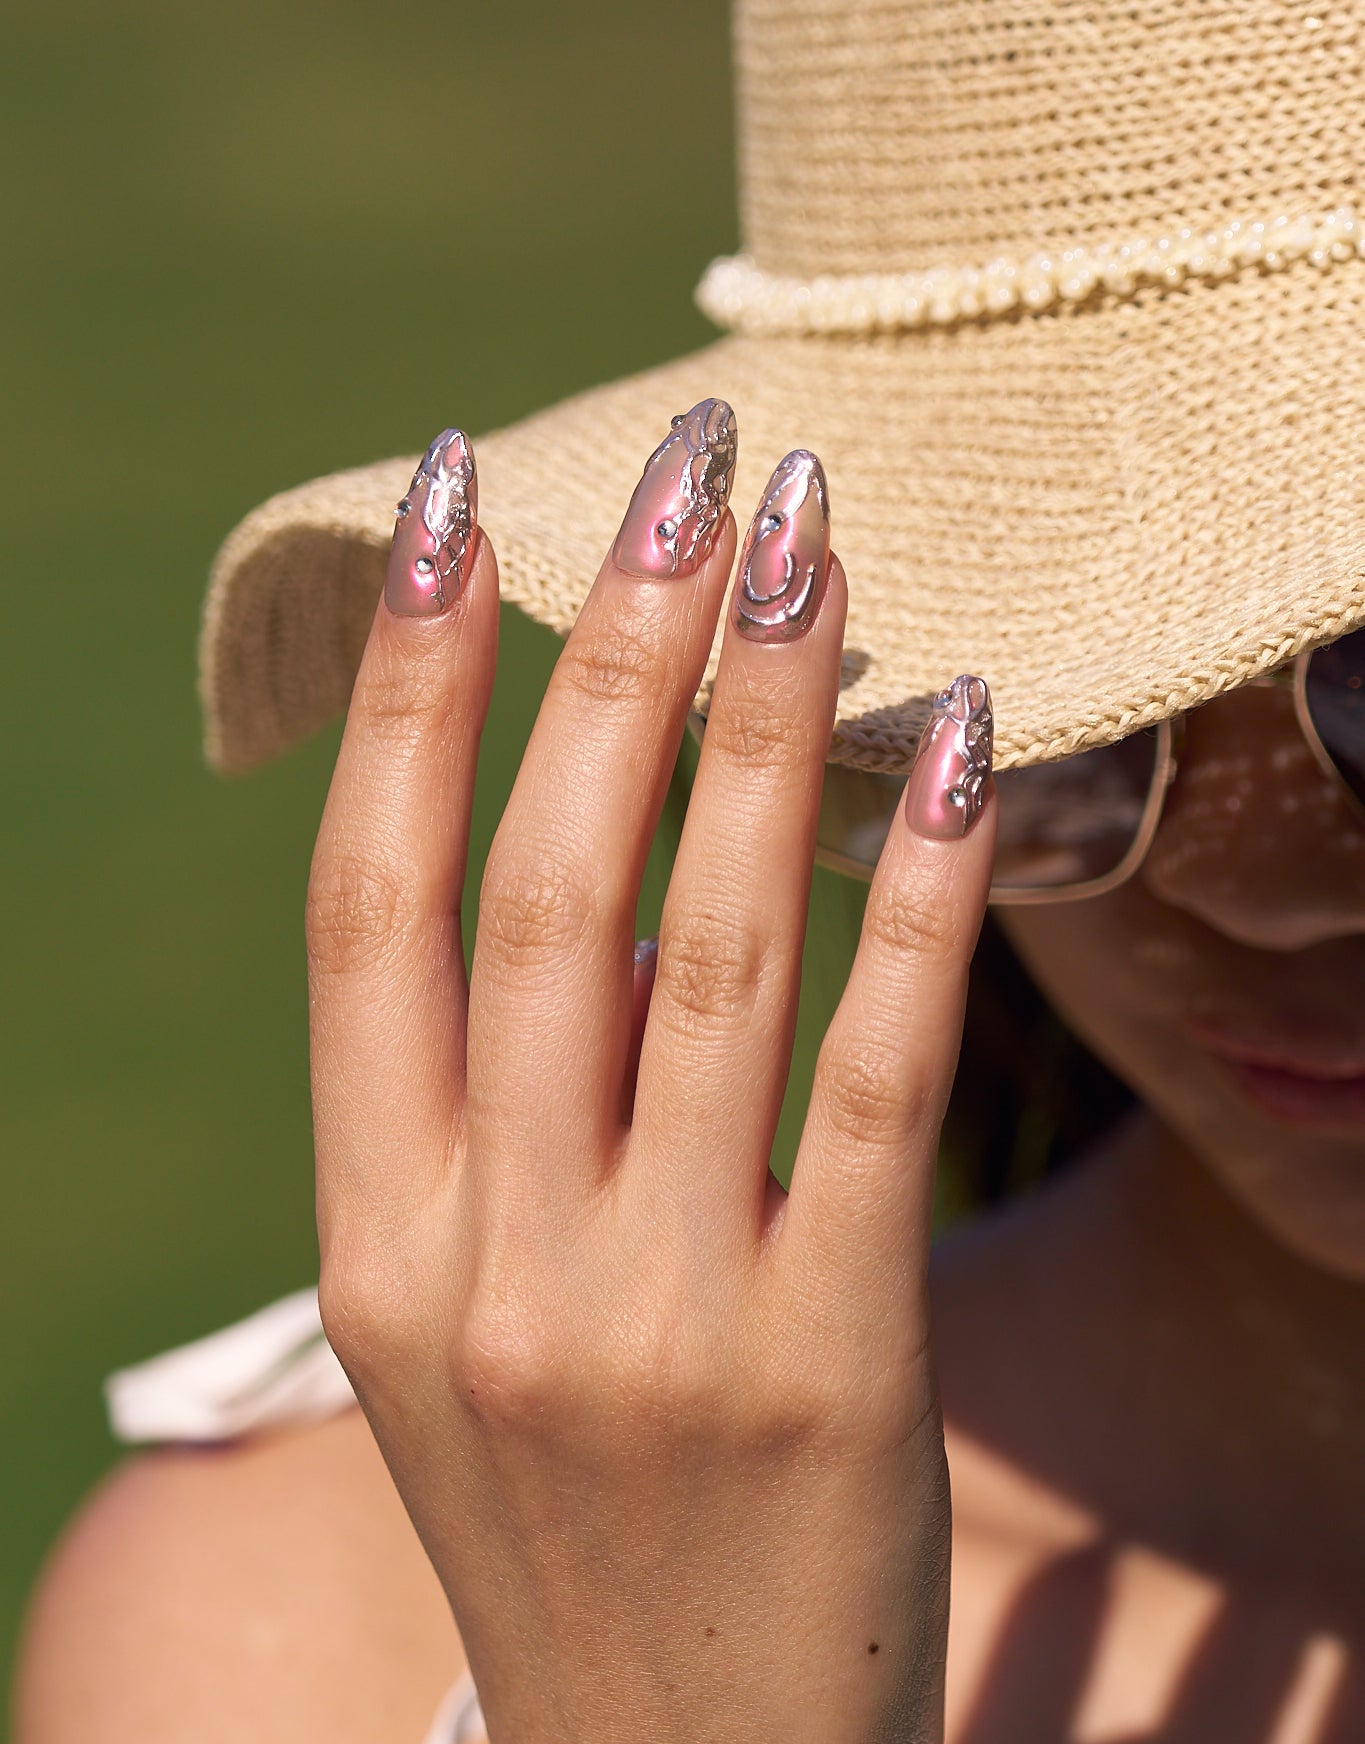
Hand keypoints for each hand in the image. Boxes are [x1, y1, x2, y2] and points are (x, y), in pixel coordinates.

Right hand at [307, 407, 995, 1743]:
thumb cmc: (572, 1518)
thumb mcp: (466, 1329)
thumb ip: (497, 1114)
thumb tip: (590, 873)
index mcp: (374, 1242)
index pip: (364, 905)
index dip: (398, 688)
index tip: (444, 504)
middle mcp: (491, 1264)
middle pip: (544, 886)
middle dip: (611, 650)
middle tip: (687, 471)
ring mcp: (653, 1317)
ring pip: (709, 948)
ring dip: (765, 722)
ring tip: (816, 546)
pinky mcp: (827, 1362)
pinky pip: (875, 1075)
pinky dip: (922, 896)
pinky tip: (964, 746)